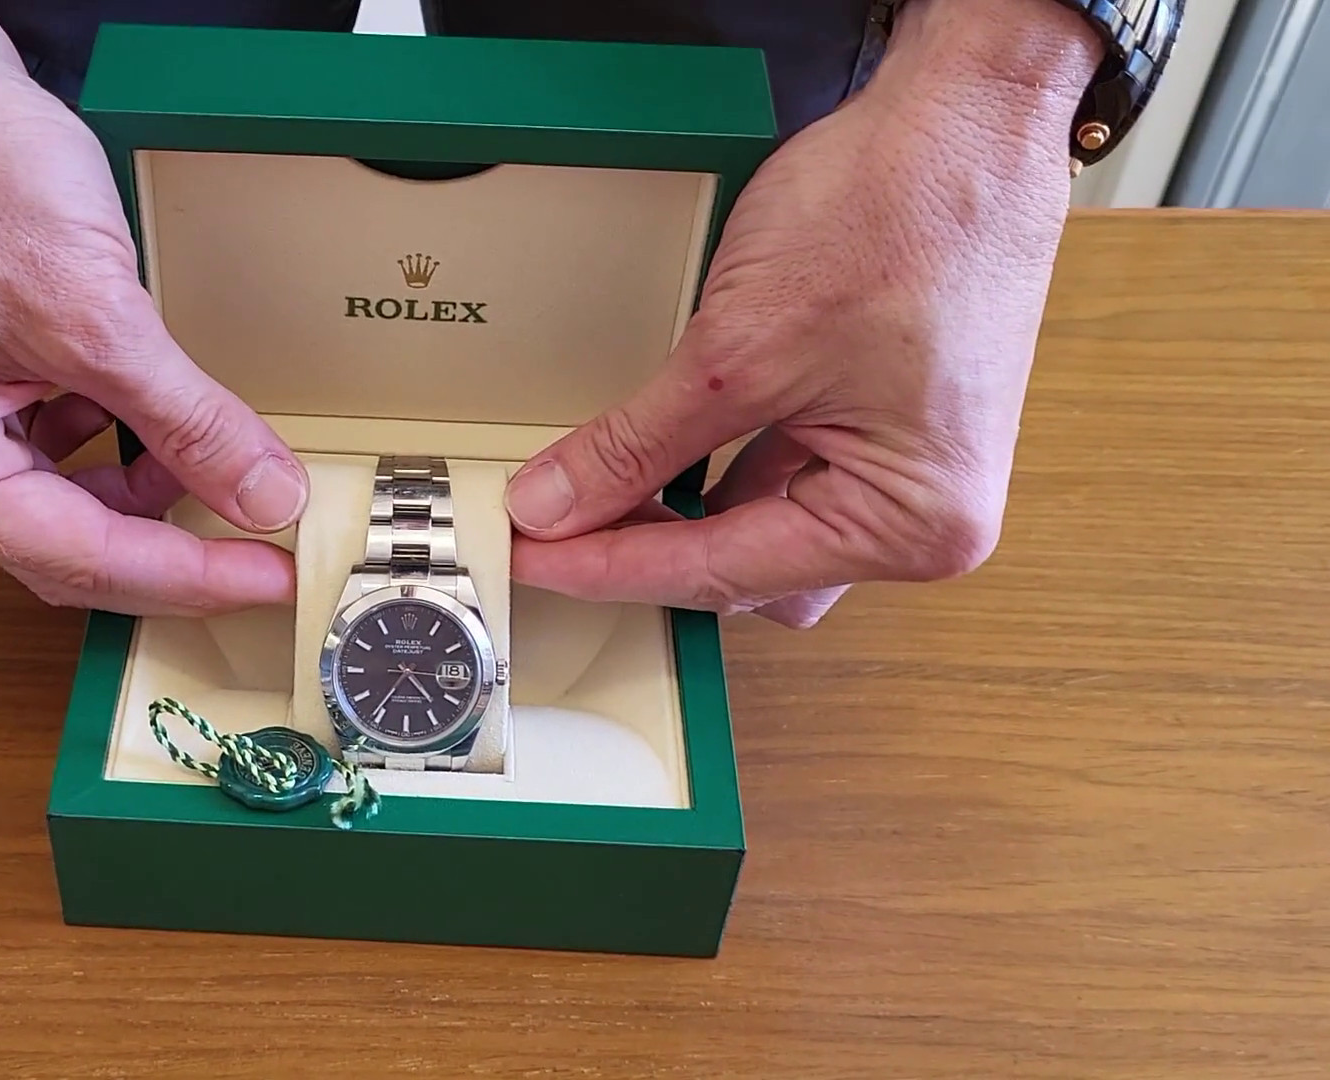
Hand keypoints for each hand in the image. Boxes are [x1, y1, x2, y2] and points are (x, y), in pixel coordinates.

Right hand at [0, 2, 306, 614]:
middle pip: (67, 546)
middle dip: (171, 543)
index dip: (188, 575)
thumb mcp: (94, 311)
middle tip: (266, 546)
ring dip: (149, 489)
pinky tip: (165, 416)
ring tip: (228, 466)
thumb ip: (187, 421)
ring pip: (66, 500)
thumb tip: (261, 493)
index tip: (269, 579)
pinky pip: (53, 443)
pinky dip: (116, 439)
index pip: (78, 560)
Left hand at [505, 0, 1102, 626]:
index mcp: (909, 524)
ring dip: (681, 517)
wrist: (969, 116)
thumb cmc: (899, 215)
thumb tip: (555, 506)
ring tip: (590, 496)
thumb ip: (638, 446)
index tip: (530, 555)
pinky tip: (657, 457)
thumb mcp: (737, 350)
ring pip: (764, 532)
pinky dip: (718, 473)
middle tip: (549, 529)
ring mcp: (912, 472)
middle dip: (649, 552)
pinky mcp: (888, 425)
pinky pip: (787, 478)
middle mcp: (924, 519)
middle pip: (749, 573)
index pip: (721, 573)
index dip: (607, 568)